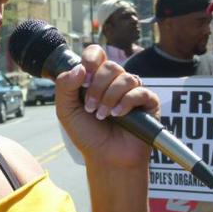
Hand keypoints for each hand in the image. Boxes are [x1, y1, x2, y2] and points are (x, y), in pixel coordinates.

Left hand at [55, 45, 158, 168]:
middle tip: (90, 108)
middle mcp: (115, 82)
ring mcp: (133, 91)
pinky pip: (140, 91)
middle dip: (97, 87)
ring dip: (110, 97)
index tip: (84, 78)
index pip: (96, 53)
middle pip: (110, 66)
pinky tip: (118, 115)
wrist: (105, 158)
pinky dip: (126, 103)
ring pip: (126, 78)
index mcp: (96, 79)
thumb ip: (64, 87)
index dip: (91, 59)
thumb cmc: (87, 135)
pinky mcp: (148, 103)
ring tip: (103, 115)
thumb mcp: (66, 110)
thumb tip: (79, 68)